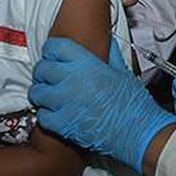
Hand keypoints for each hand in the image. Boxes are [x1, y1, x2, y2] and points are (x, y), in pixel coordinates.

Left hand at [29, 38, 175, 172]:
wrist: (138, 132)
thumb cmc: (133, 104)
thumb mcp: (123, 72)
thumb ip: (111, 55)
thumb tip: (108, 43)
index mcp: (88, 64)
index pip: (55, 47)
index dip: (52, 51)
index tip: (54, 57)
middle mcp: (73, 80)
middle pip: (42, 68)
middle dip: (44, 73)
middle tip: (49, 79)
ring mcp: (66, 103)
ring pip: (36, 92)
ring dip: (41, 94)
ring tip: (50, 97)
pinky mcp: (63, 124)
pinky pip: (41, 115)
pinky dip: (46, 115)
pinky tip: (55, 114)